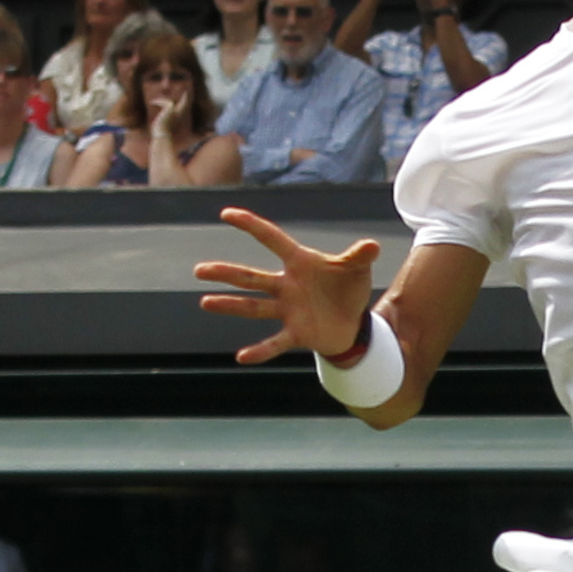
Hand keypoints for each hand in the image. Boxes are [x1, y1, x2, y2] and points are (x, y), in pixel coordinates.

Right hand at [196, 208, 381, 364]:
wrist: (352, 322)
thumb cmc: (348, 288)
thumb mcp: (357, 269)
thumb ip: (360, 256)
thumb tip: (372, 245)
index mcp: (299, 263)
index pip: (271, 239)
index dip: (251, 226)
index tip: (227, 214)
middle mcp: (287, 285)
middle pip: (251, 277)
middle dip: (226, 273)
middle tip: (200, 270)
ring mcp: (288, 310)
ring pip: (254, 306)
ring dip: (231, 305)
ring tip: (205, 302)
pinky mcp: (295, 333)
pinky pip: (275, 342)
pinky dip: (260, 351)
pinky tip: (242, 357)